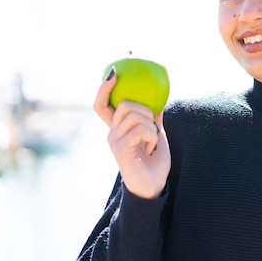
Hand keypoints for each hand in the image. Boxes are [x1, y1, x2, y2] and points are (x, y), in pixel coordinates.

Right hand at [94, 73, 170, 198]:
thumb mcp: (156, 136)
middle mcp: (111, 133)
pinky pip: (141, 129)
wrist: (153, 188)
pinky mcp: (120, 148)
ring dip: (151, 126)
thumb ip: (154, 119)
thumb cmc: (155, 164)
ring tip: (151, 142)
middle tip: (153, 126)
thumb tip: (159, 100)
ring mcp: (114, 140)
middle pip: (124, 104)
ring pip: (135, 115)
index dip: (104, 87)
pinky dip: (152, 136)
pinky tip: (150, 149)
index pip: (102, 104)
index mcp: (118, 129)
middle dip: (145, 110)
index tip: (115, 72)